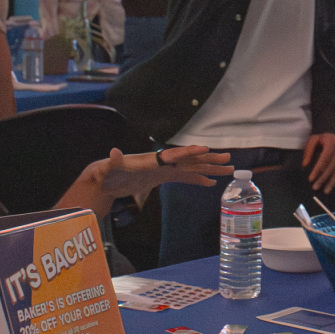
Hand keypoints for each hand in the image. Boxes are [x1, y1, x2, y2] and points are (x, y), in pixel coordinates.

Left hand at [64, 145, 231, 215]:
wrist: (106, 180)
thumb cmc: (107, 173)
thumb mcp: (109, 169)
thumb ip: (113, 162)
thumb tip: (113, 153)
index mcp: (153, 160)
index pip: (174, 155)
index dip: (189, 153)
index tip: (205, 150)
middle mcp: (163, 162)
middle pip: (190, 160)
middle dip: (209, 159)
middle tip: (229, 159)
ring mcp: (165, 170)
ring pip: (192, 168)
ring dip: (209, 168)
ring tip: (228, 169)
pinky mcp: (163, 178)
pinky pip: (185, 178)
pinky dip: (198, 179)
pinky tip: (210, 183)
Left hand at [301, 133, 334, 193]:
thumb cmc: (322, 138)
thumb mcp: (313, 139)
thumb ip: (308, 151)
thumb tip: (305, 165)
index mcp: (331, 142)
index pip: (325, 157)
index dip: (318, 169)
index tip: (311, 178)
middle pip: (332, 166)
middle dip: (324, 178)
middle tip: (316, 187)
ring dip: (332, 182)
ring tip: (326, 191)